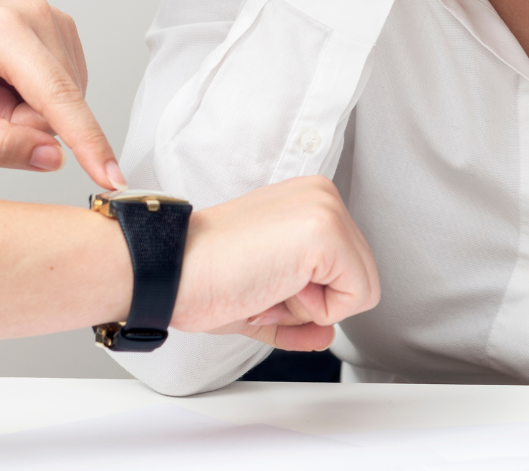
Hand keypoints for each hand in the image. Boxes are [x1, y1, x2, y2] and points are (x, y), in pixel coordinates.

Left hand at [0, 0, 122, 187]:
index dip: (86, 142)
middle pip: (60, 105)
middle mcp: (38, 15)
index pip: (56, 97)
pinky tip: (4, 84)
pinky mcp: (62, 31)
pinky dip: (34, 100)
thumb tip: (52, 157)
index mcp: (3, 30)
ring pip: (66, 102)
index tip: (111, 176)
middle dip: (23, 123)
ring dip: (27, 112)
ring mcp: (54, 19)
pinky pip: (65, 91)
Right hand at [173, 176, 379, 350]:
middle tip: (262, 287)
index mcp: (307, 200)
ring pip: (361, 289)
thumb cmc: (200, 276)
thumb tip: (327, 333)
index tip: (261, 282)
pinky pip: (356, 298)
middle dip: (312, 303)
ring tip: (266, 284)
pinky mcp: (327, 232)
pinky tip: (274, 285)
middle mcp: (322, 195)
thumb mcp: (263, 294)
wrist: (167, 270)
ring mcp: (327, 210)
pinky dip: (316, 312)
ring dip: (311, 308)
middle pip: (359, 278)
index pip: (345, 266)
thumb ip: (300, 312)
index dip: (305, 296)